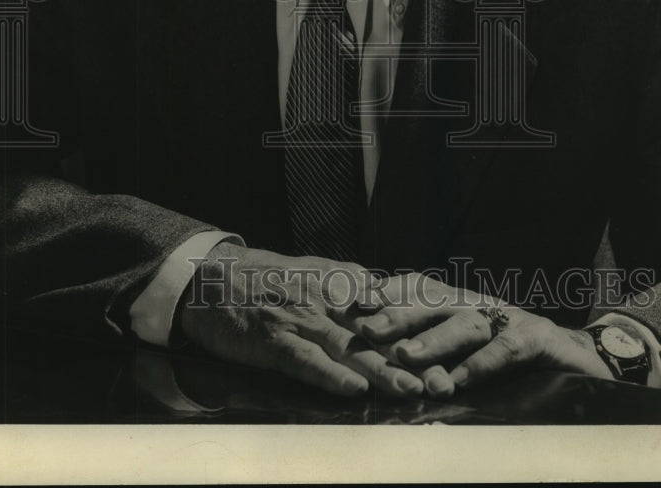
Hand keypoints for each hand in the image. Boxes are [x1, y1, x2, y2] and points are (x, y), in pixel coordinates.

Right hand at [176, 243, 425, 397]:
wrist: (215, 279)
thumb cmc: (267, 278)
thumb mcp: (314, 270)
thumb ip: (350, 282)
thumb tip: (388, 294)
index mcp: (338, 284)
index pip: (384, 310)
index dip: (415, 332)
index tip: (445, 352)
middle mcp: (325, 301)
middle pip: (373, 333)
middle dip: (408, 358)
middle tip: (439, 379)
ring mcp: (301, 321)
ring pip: (348, 350)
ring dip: (380, 372)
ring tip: (409, 390)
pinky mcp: (275, 342)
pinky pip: (307, 361)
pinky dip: (330, 376)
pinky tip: (353, 390)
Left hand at [353, 273, 613, 396]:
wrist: (581, 361)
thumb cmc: (515, 362)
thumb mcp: (468, 354)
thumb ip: (433, 354)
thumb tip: (381, 356)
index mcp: (460, 305)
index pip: (417, 293)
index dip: (385, 297)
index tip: (351, 305)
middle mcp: (480, 306)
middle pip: (434, 303)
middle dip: (398, 315)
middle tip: (367, 329)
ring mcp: (509, 319)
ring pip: (465, 323)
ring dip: (434, 340)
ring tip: (405, 356)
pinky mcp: (538, 340)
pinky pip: (506, 349)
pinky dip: (482, 363)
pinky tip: (461, 379)